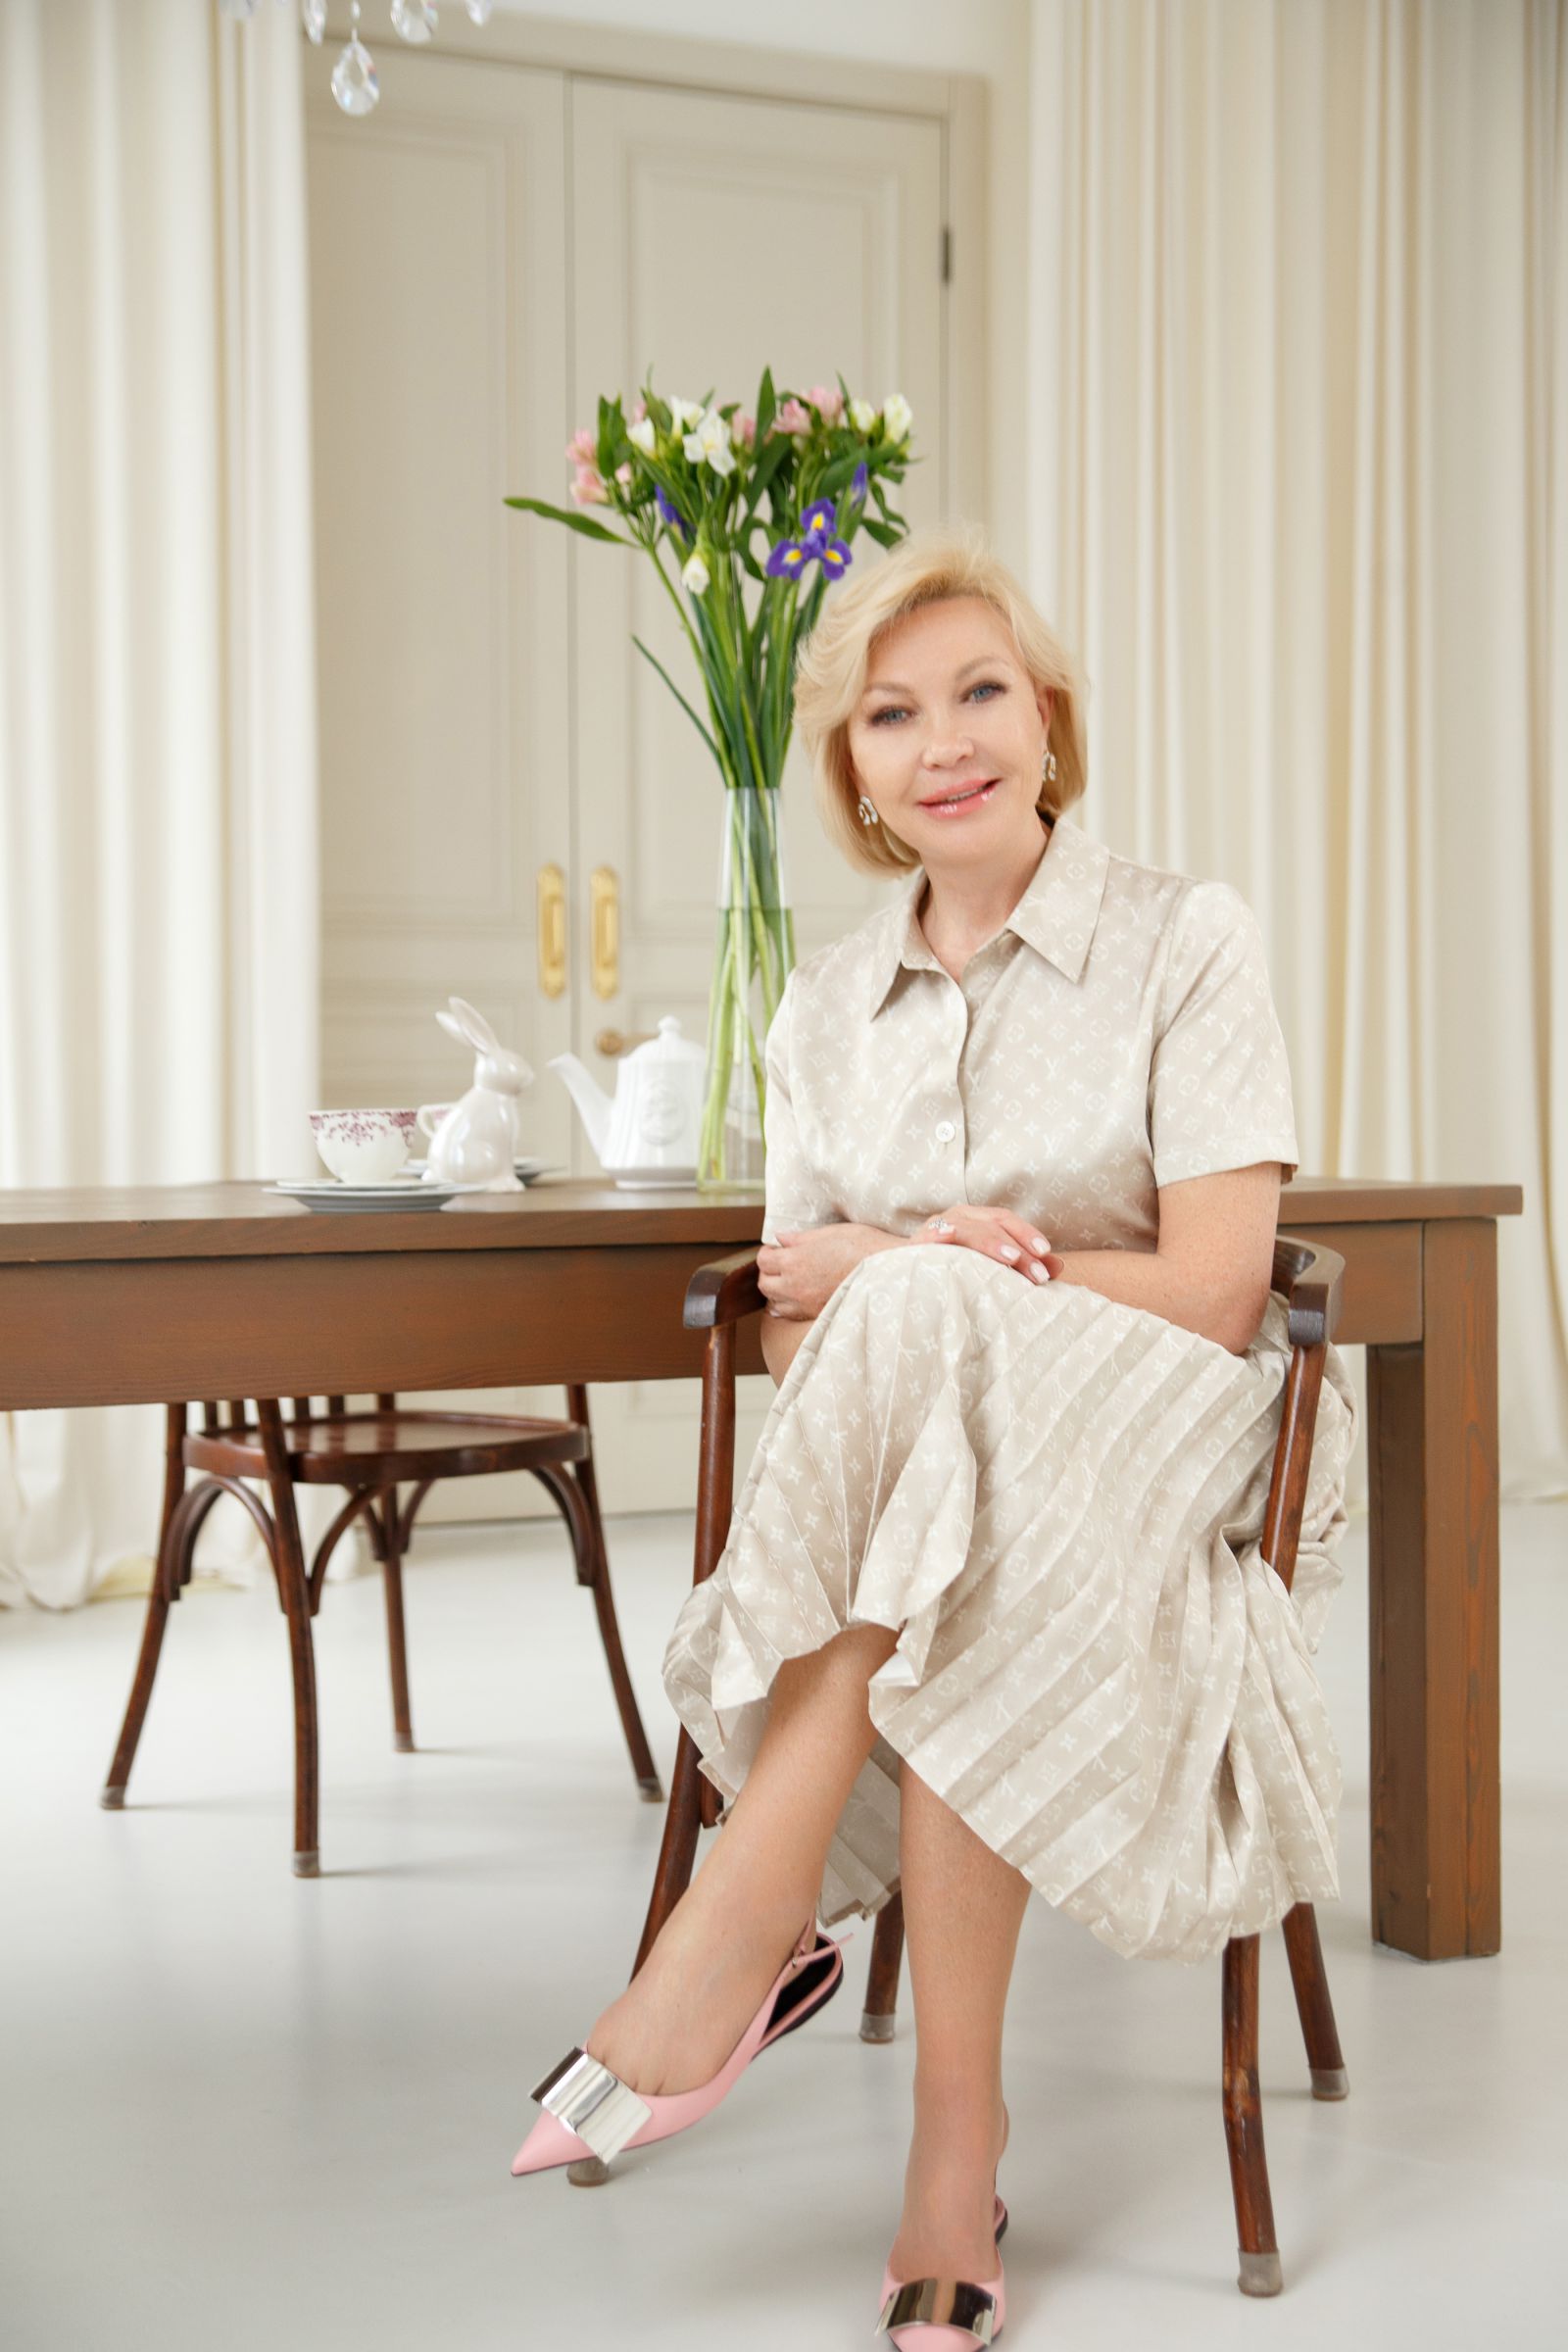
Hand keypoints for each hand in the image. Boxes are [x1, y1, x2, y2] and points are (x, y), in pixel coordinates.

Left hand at [758, 1223, 899, 1319]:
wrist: (890, 1272)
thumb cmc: (864, 1247)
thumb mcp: (832, 1233)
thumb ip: (802, 1238)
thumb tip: (781, 1238)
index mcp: (795, 1260)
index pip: (763, 1260)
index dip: (769, 1252)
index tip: (778, 1248)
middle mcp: (795, 1285)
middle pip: (764, 1283)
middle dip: (769, 1272)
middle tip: (782, 1263)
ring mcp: (805, 1303)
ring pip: (774, 1302)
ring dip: (777, 1291)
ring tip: (792, 1280)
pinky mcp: (817, 1315)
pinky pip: (790, 1315)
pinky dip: (788, 1306)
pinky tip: (800, 1296)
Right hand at [918, 1204, 1064, 1284]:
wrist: (899, 1269)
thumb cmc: (951, 1269)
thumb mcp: (988, 1267)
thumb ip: (1021, 1266)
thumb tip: (1058, 1267)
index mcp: (977, 1220)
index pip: (1007, 1221)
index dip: (1027, 1234)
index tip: (1047, 1255)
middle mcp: (959, 1217)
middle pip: (994, 1223)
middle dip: (1019, 1246)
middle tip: (1038, 1274)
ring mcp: (937, 1226)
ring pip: (969, 1229)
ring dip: (991, 1243)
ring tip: (1011, 1260)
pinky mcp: (918, 1241)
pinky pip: (933, 1236)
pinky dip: (943, 1237)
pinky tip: (955, 1243)